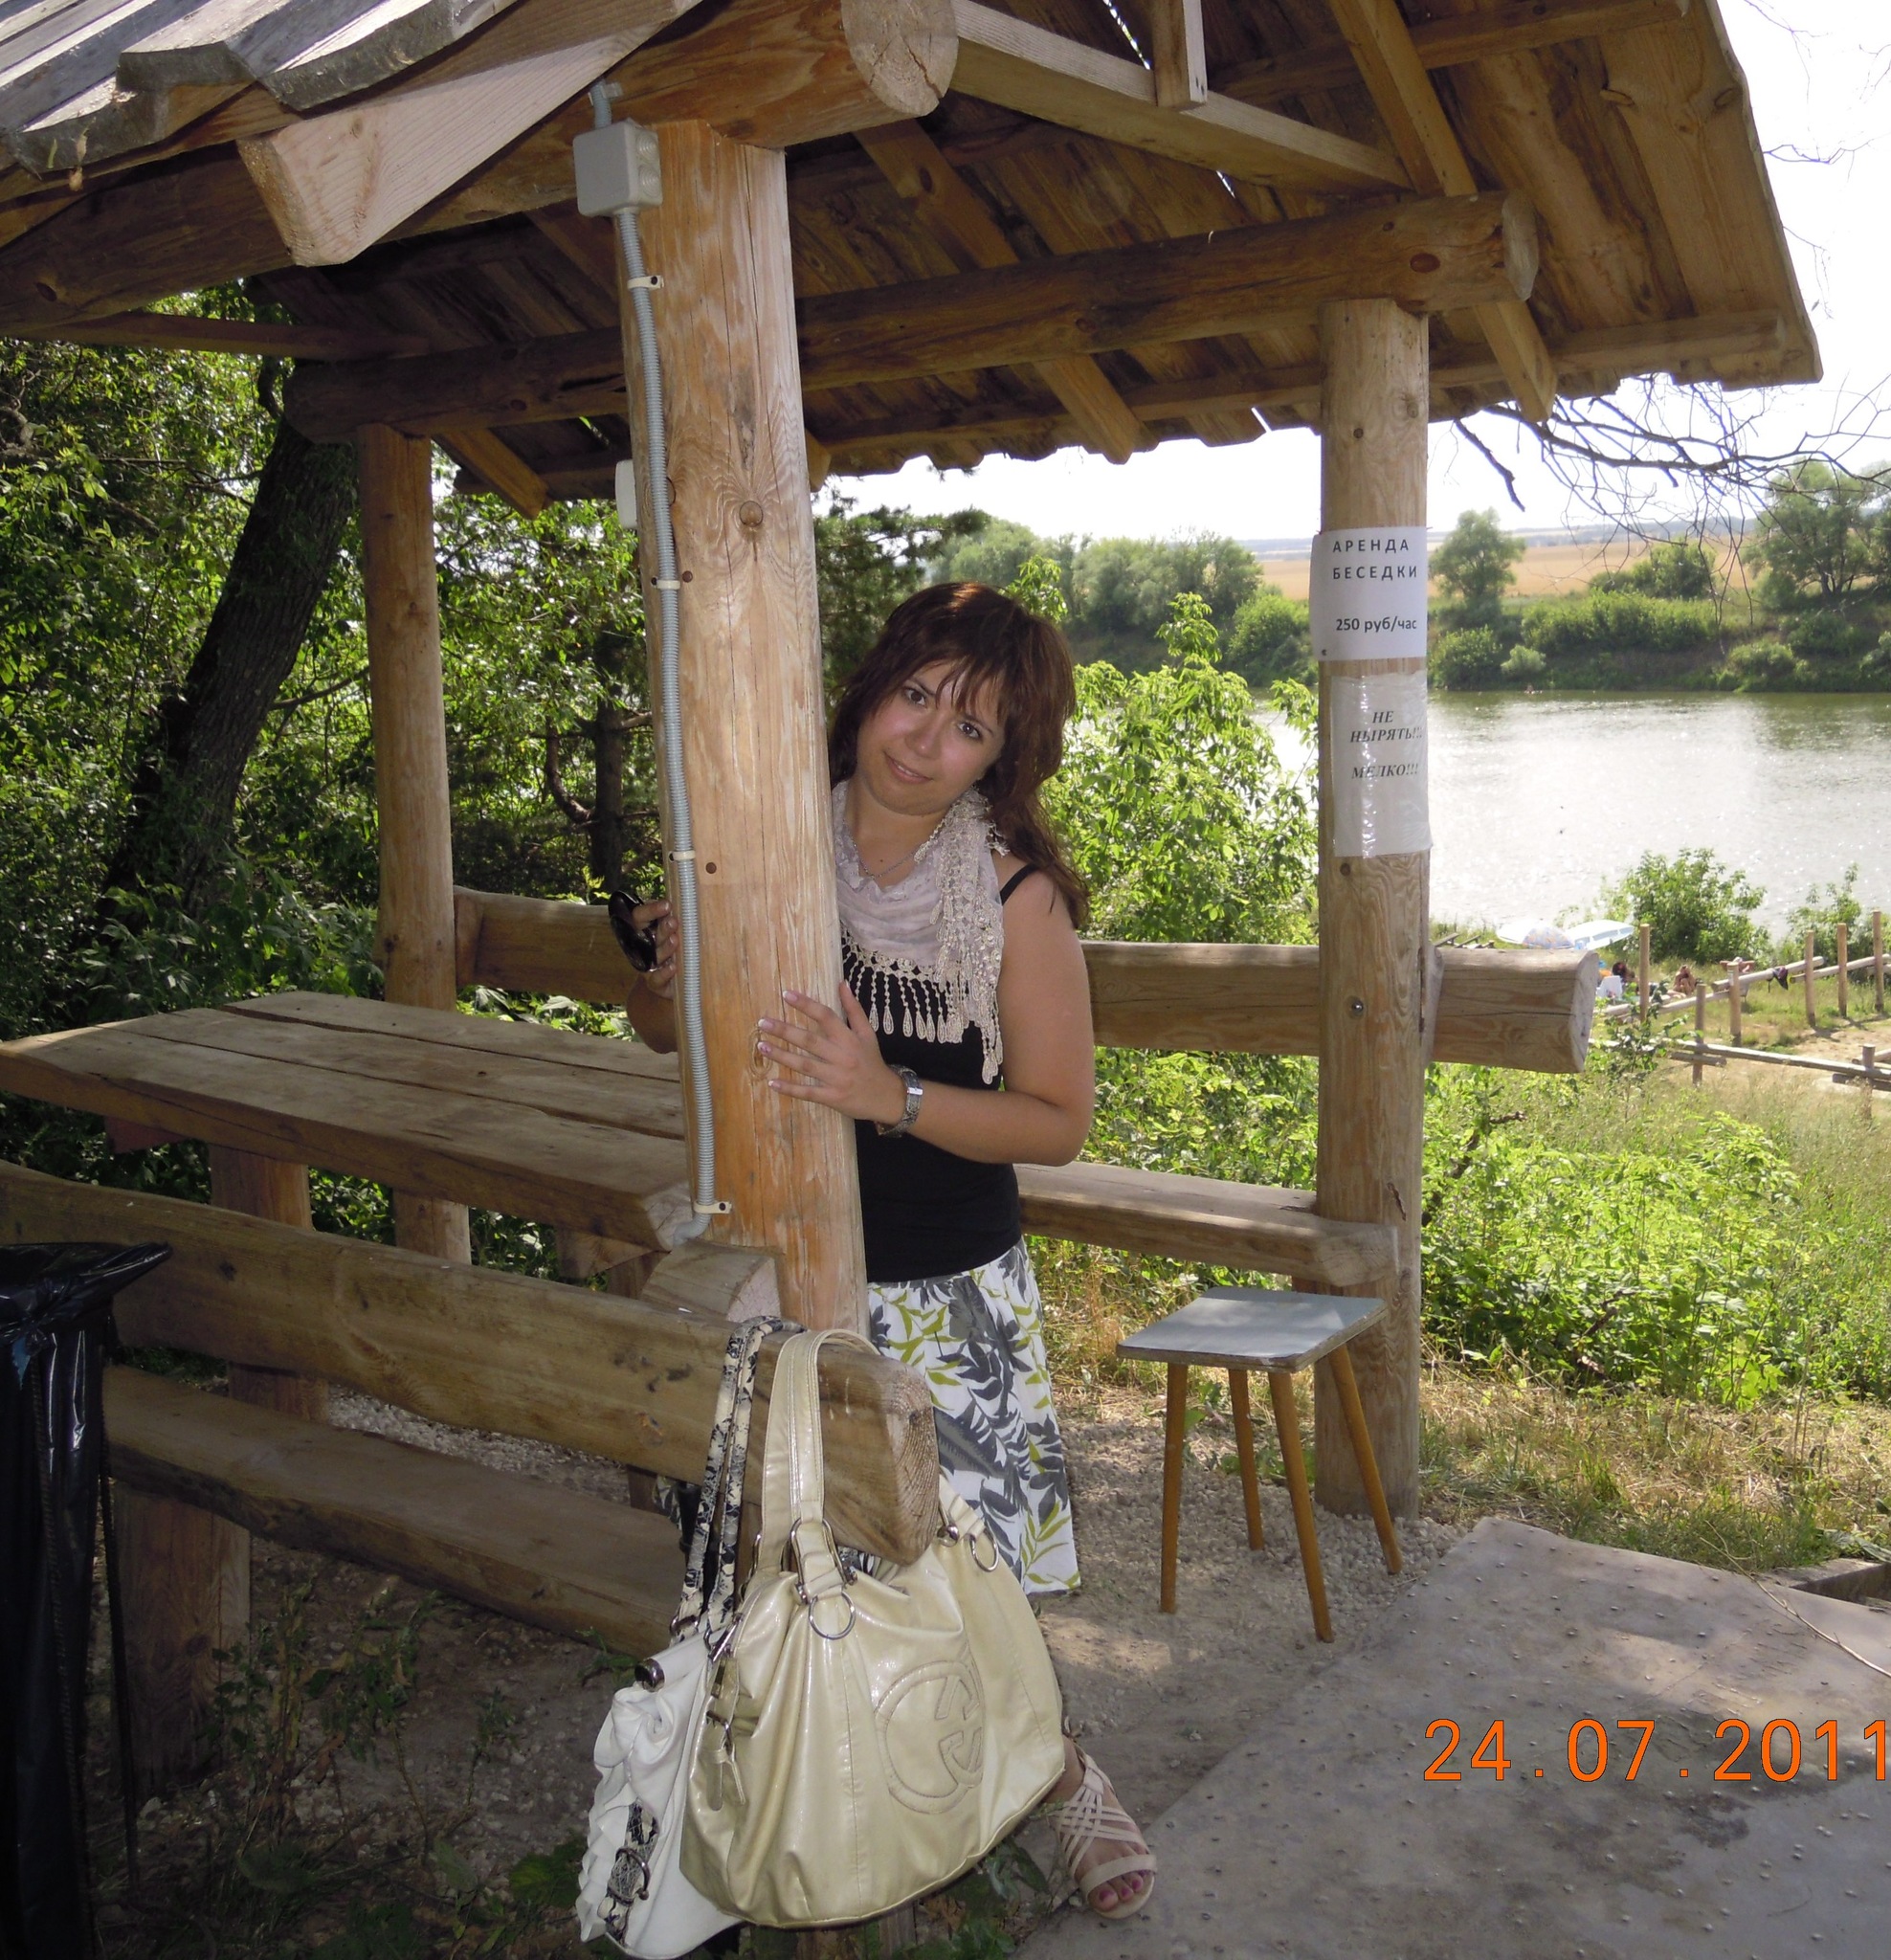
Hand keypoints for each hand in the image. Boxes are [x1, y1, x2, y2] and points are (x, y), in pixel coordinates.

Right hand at [630, 899, 677, 1001]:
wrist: (674, 982)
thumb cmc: (677, 950)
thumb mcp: (675, 932)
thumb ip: (677, 918)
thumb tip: (692, 897)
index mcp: (645, 930)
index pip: (639, 916)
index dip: (651, 910)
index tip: (667, 905)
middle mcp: (644, 947)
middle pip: (648, 935)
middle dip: (662, 928)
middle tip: (674, 921)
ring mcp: (648, 966)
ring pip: (654, 956)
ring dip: (664, 948)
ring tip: (675, 941)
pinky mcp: (655, 984)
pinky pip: (656, 979)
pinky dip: (664, 973)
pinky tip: (673, 967)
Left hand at [758, 986, 906, 1125]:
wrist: (886, 1097)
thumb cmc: (872, 1062)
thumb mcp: (868, 1034)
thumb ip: (854, 1010)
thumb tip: (842, 983)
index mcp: (850, 1039)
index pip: (826, 1017)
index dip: (806, 1005)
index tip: (786, 994)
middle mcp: (842, 1057)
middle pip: (810, 1041)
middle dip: (785, 1031)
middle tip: (762, 1022)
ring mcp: (836, 1079)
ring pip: (804, 1065)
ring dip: (781, 1056)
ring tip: (761, 1046)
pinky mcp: (831, 1097)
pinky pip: (807, 1092)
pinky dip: (790, 1089)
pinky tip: (772, 1082)